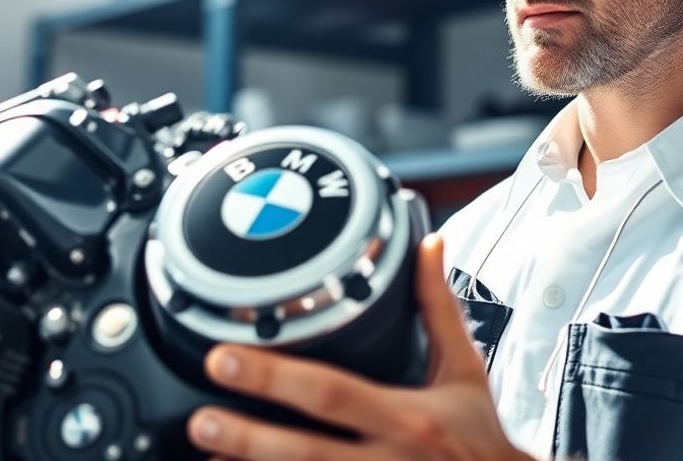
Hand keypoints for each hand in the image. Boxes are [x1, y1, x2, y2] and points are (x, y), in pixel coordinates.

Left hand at [187, 234, 534, 459]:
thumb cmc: (483, 440)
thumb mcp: (465, 372)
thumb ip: (439, 308)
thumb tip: (428, 244)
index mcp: (410, 416)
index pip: (331, 393)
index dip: (273, 379)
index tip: (224, 359)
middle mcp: (391, 460)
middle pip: (307, 451)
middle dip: (247, 436)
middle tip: (200, 419)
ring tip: (207, 453)